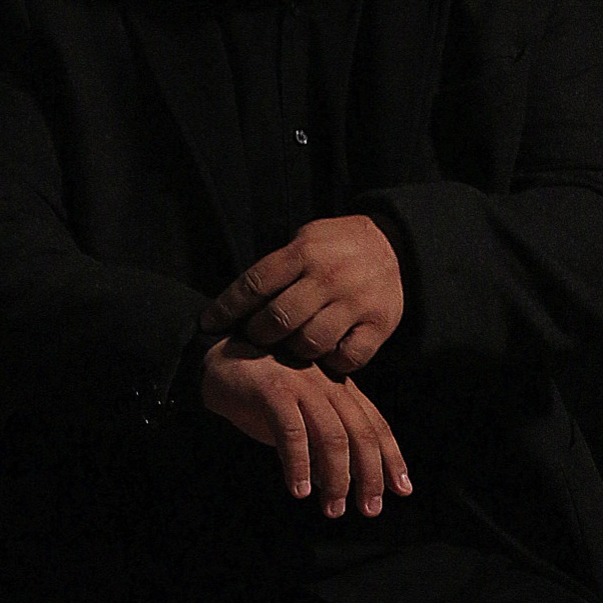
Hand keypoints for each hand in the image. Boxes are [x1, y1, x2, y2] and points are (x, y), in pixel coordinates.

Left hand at [198, 216, 403, 377]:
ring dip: (292, 351)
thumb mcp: (305, 240)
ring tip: (288, 346)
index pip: (255, 284)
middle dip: (257, 335)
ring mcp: (355, 302)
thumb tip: (235, 306)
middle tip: (253, 338)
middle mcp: (328, 277)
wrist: (394, 245)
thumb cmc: (336, 247)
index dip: (226, 308)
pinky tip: (324, 352)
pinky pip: (347, 358)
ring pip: (309, 344)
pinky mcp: (379, 325)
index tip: (208, 324)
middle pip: (278, 320)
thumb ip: (277, 269)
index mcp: (304, 251)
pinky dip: (331, 361)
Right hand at [199, 336, 411, 517]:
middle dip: (369, 475)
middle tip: (369, 510)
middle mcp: (327, 383)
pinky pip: (293, 432)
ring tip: (333, 509)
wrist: (217, 362)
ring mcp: (301, 384)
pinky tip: (299, 490)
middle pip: (361, 432)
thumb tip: (337, 484)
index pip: (375, 424)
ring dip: (336, 478)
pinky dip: (299, 465)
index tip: (402, 490)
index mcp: (339, 388)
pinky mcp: (273, 390)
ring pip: (332, 436)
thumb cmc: (262, 394)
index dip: (392, 458)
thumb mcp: (300, 419)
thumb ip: (320, 445)